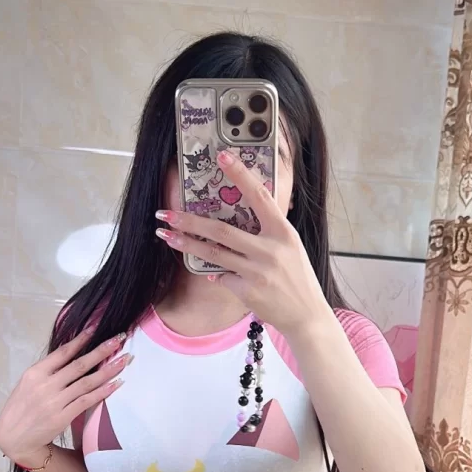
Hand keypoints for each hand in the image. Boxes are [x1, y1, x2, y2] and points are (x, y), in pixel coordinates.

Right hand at [0, 325, 131, 464]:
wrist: (13, 437)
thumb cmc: (20, 408)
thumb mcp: (27, 384)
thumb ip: (47, 371)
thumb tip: (71, 356)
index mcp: (35, 373)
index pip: (62, 352)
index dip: (80, 339)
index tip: (96, 328)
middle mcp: (45, 385)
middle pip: (79, 365)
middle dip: (101, 351)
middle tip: (119, 339)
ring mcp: (55, 401)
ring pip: (86, 382)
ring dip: (108, 370)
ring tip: (124, 360)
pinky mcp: (62, 417)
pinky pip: (86, 401)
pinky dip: (102, 392)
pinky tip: (116, 384)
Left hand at [156, 151, 327, 336]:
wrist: (306, 315)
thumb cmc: (297, 277)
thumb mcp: (290, 246)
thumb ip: (267, 232)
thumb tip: (237, 222)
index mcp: (283, 232)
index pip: (259, 196)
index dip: (240, 175)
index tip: (223, 156)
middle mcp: (271, 249)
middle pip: (221, 230)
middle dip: (189, 221)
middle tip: (165, 213)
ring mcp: (258, 272)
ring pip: (213, 253)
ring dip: (186, 244)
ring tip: (164, 235)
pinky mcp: (248, 292)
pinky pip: (222, 277)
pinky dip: (215, 274)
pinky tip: (212, 274)